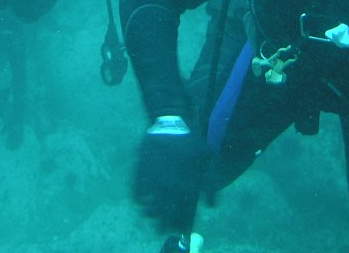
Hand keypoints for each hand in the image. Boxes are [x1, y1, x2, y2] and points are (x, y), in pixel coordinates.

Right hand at [134, 117, 208, 231]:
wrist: (169, 122)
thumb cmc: (190, 141)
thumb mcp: (208, 159)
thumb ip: (211, 184)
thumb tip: (210, 206)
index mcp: (183, 185)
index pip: (181, 214)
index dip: (181, 223)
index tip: (180, 226)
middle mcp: (166, 186)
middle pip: (163, 216)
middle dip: (164, 224)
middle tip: (165, 225)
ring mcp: (151, 180)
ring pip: (148, 209)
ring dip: (151, 214)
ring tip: (153, 215)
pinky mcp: (139, 173)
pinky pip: (136, 194)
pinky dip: (139, 200)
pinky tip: (143, 200)